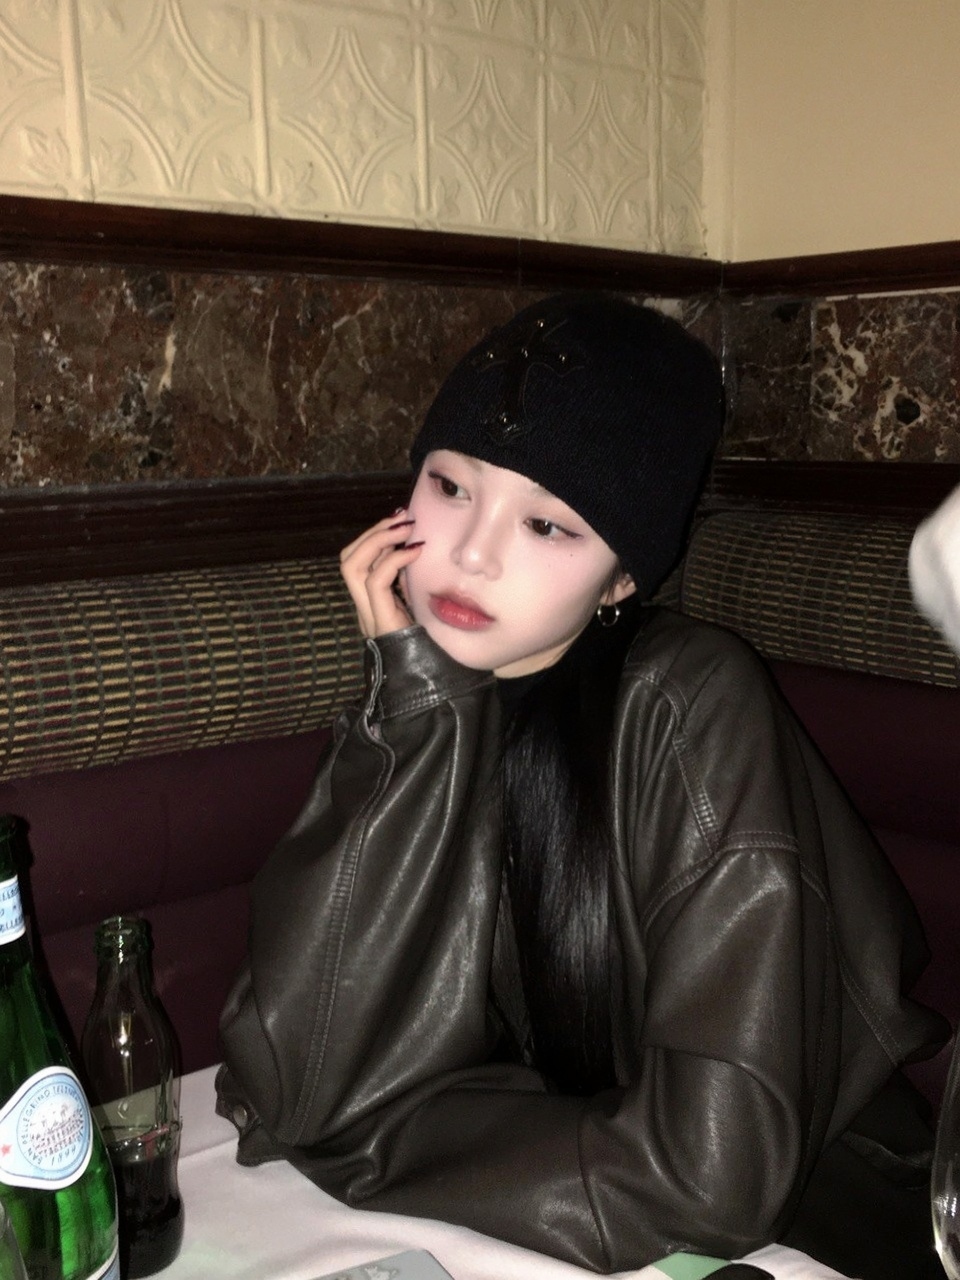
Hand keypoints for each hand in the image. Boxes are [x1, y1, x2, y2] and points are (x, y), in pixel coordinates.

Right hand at [340, 510, 422, 638]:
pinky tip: (417, 551)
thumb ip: (408, 584)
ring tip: (407, 528)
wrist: (429, 679)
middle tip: (402, 517)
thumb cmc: (431, 644)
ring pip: (352, 567)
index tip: (400, 521)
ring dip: (378, 540)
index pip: (355, 562)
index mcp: (370, 603)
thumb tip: (414, 550)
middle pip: (347, 559)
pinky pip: (377, 582)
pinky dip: (395, 560)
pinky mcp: (380, 621)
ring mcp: (368, 615)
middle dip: (371, 532)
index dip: (372, 537)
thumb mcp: (417, 605)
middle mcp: (363, 607)